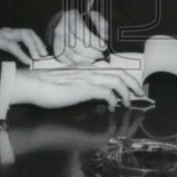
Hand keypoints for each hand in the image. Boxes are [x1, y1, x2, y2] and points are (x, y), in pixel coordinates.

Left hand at [0, 28, 47, 64]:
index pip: (10, 44)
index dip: (20, 53)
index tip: (29, 62)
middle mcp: (4, 33)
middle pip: (22, 34)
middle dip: (33, 45)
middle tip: (39, 57)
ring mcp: (10, 32)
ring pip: (27, 33)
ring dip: (37, 43)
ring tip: (43, 54)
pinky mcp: (14, 34)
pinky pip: (28, 35)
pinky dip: (36, 42)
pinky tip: (41, 51)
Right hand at [12, 67, 146, 110]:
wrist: (36, 84)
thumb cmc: (50, 86)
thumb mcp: (71, 84)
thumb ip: (85, 86)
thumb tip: (98, 94)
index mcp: (89, 69)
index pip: (114, 70)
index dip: (128, 78)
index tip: (135, 88)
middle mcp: (91, 71)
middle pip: (121, 74)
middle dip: (134, 84)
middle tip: (141, 94)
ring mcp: (88, 78)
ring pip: (117, 81)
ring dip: (126, 93)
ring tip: (129, 102)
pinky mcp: (84, 88)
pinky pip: (106, 92)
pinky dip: (113, 100)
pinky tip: (112, 107)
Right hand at [52, 0, 108, 63]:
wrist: (64, 22)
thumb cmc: (82, 20)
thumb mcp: (93, 15)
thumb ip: (101, 23)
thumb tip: (104, 37)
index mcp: (71, 18)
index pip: (81, 31)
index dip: (94, 41)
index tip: (104, 46)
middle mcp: (61, 29)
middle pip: (77, 46)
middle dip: (92, 53)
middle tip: (101, 54)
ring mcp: (57, 41)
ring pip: (73, 56)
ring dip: (87, 60)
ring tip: (95, 58)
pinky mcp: (57, 51)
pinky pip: (68, 62)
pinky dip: (79, 63)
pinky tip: (87, 60)